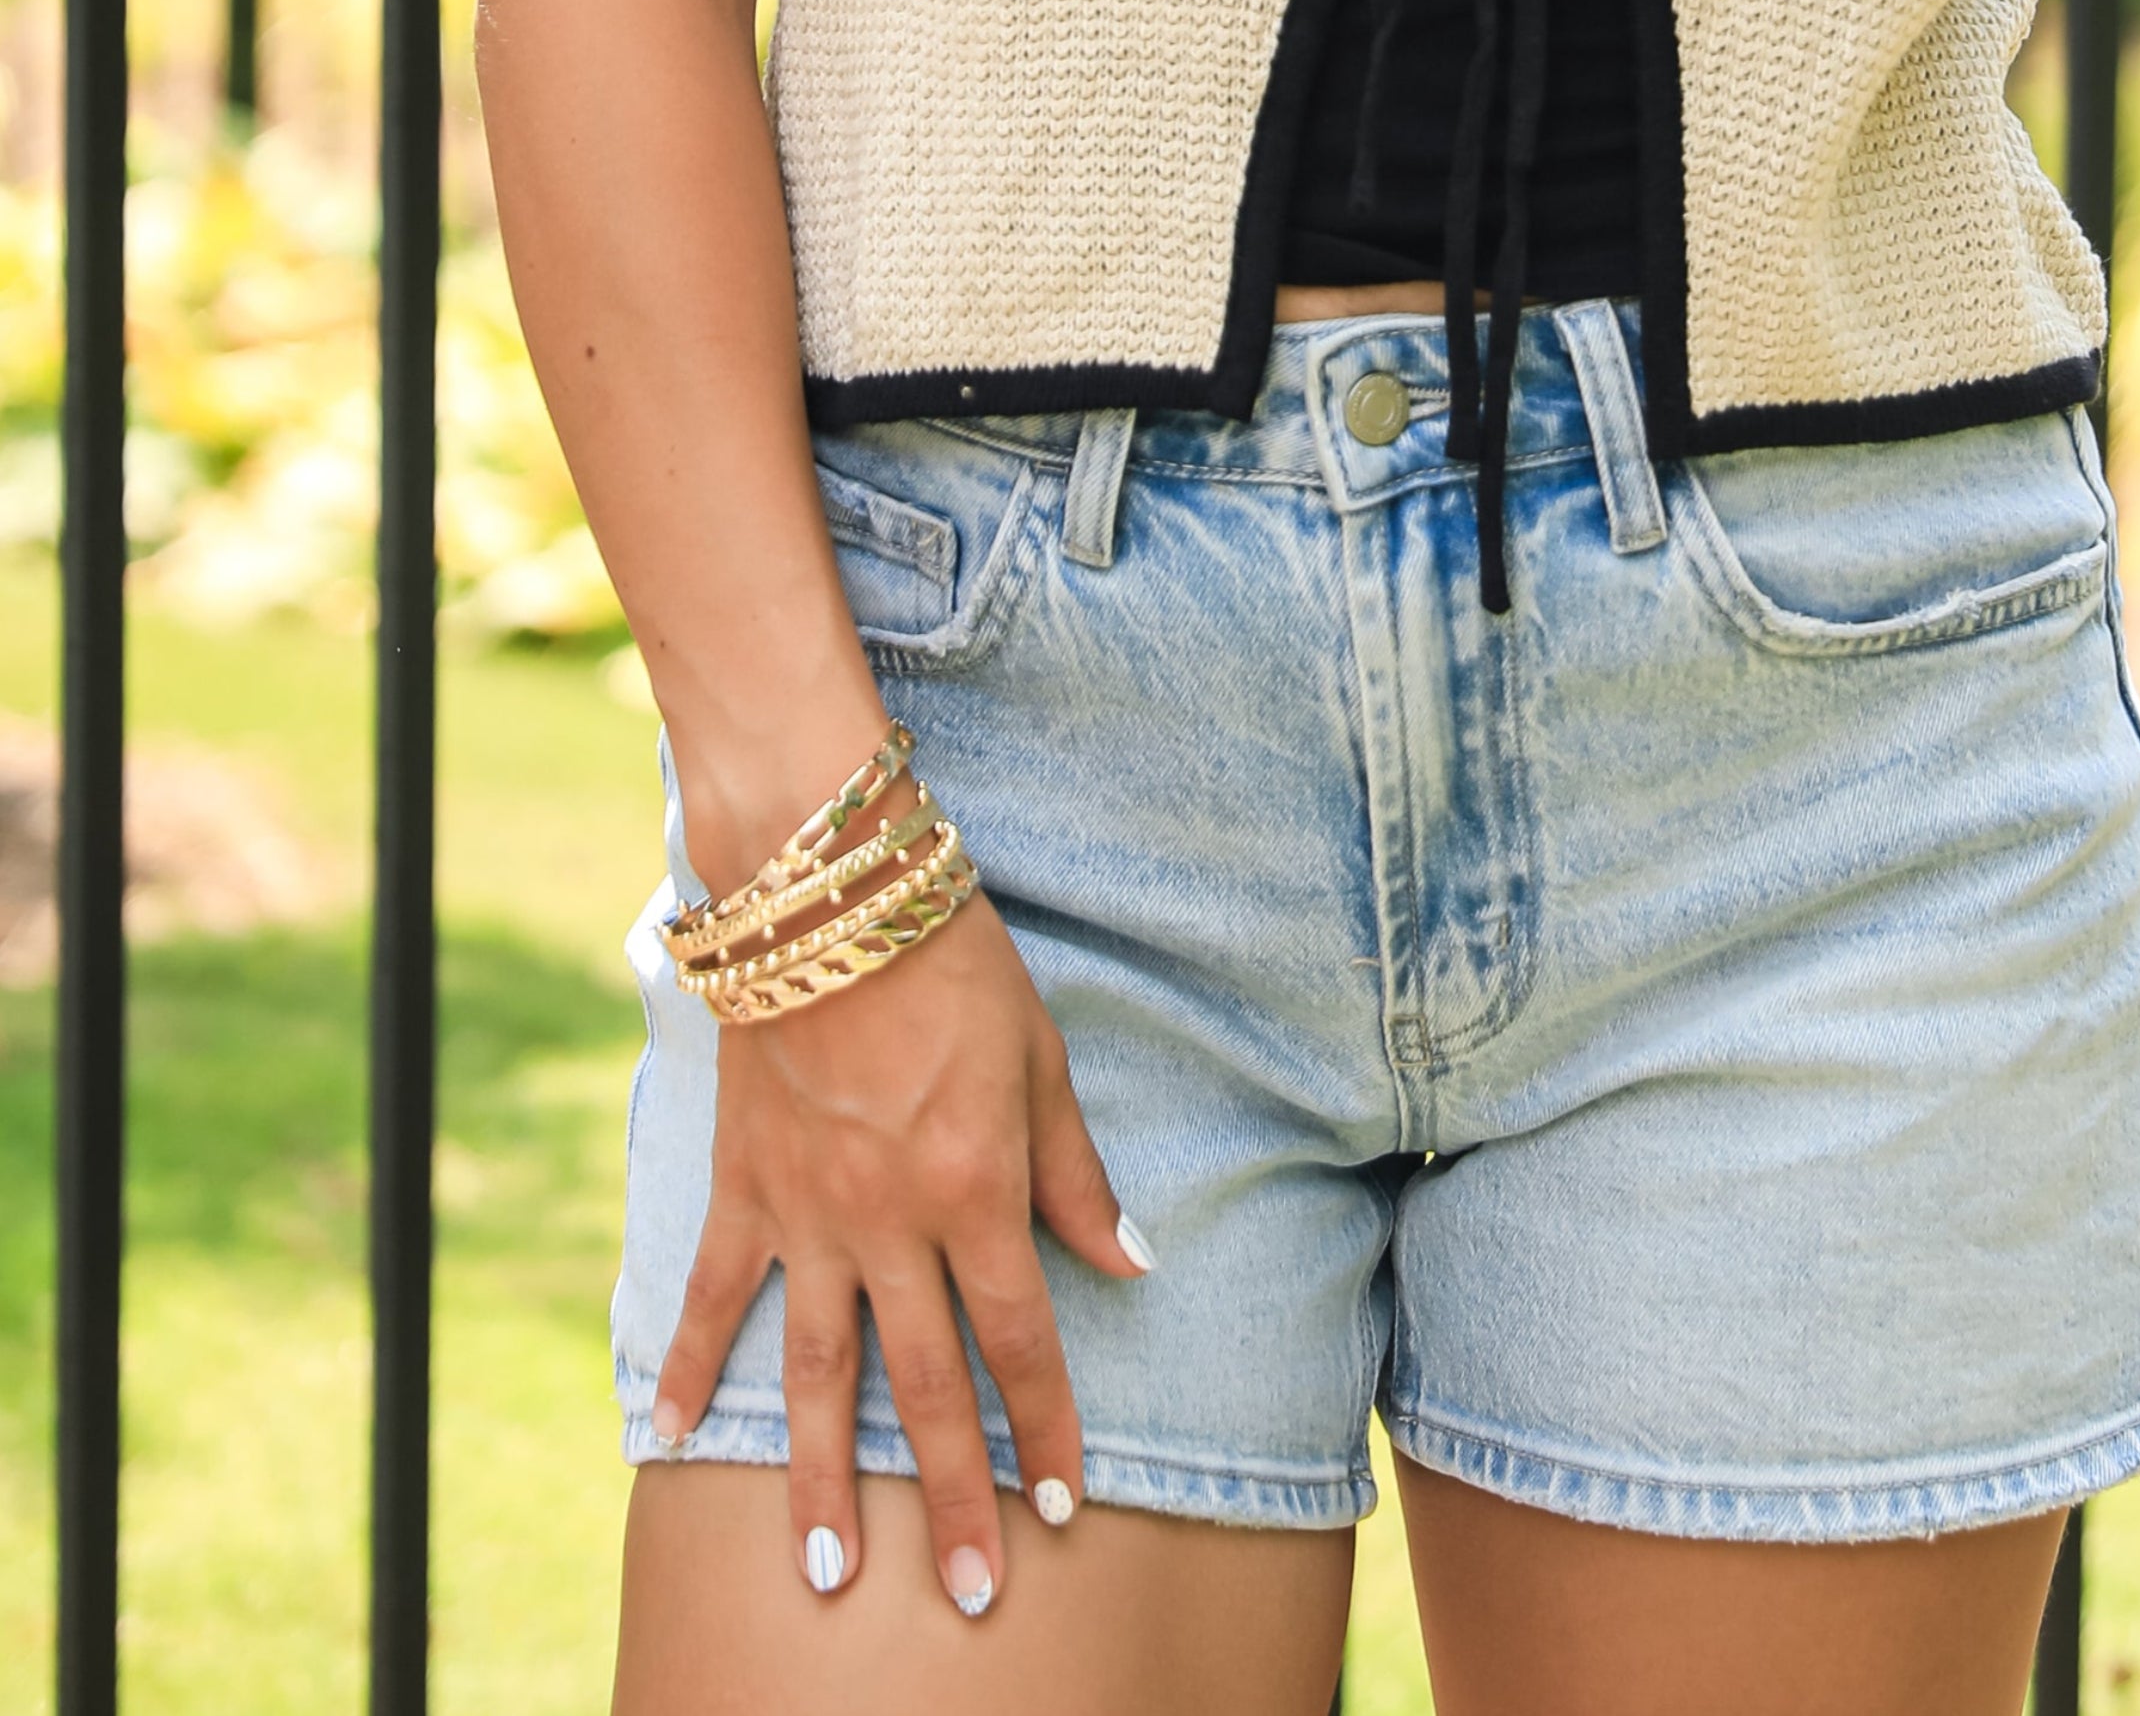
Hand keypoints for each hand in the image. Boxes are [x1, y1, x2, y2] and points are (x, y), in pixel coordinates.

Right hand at [649, 880, 1146, 1619]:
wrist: (829, 892)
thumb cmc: (951, 961)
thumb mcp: (1039, 1056)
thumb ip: (1074, 1170)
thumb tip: (1128, 1263)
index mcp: (973, 1190)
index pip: (1021, 1338)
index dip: (1047, 1428)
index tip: (1064, 1506)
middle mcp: (889, 1222)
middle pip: (927, 1384)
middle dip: (955, 1496)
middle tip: (972, 1592)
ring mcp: (807, 1213)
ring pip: (818, 1372)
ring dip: (826, 1477)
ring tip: (831, 1572)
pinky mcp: (743, 1187)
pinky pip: (710, 1294)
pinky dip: (685, 1367)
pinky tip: (666, 1438)